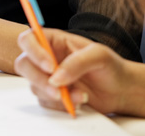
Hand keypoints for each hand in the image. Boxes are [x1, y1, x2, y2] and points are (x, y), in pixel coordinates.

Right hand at [14, 28, 132, 114]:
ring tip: (80, 94)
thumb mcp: (99, 56)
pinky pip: (44, 101)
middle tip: (58, 90)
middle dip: (39, 79)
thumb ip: (77, 62)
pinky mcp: (51, 94)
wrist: (120, 91)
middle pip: (23, 64)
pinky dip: (60, 105)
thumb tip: (56, 77)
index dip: (33, 52)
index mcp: (54, 40)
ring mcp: (47, 77)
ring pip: (33, 85)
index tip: (50, 67)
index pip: (28, 39)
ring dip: (54, 94)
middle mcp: (47, 57)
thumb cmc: (111, 67)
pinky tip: (78, 100)